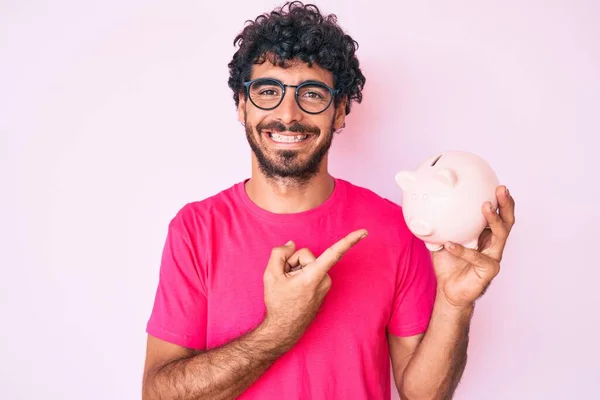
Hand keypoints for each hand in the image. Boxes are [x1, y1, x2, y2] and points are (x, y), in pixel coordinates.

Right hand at [262, 229, 367, 349]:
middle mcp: (324, 280)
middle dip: (294, 262)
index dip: (349, 240)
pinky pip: (313, 272)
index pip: (334, 253)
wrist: (284, 328)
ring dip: (298, 270)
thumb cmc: (278, 303)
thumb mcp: (270, 275)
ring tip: (290, 286)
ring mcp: (325, 285)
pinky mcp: (324, 288)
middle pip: (307, 256)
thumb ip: (279, 253)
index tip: (364, 232)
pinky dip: (303, 276)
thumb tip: (291, 245)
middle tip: (285, 279)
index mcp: (314, 276)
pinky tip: (296, 289)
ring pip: (310, 264)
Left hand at [431, 185, 515, 308]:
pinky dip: (462, 250)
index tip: (498, 184)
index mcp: (485, 235)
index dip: (501, 201)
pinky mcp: (488, 270)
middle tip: (501, 189)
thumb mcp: (441, 240)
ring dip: (493, 219)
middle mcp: (493, 244)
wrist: (448, 290)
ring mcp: (493, 257)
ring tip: (485, 206)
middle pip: (506, 222)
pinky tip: (450, 244)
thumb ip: (438, 226)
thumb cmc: (449, 264)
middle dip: (506, 204)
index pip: (498, 215)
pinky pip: (476, 257)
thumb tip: (422, 207)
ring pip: (500, 236)